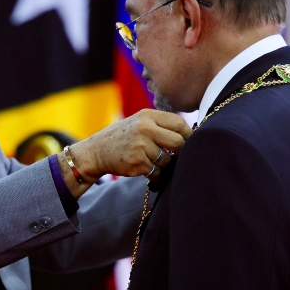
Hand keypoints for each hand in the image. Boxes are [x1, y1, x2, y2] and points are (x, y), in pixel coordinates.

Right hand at [70, 109, 191, 180]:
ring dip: (164, 165)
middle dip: (181, 152)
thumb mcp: (140, 122)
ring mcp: (140, 146)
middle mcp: (144, 129)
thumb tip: (190, 136)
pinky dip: (155, 173)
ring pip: (167, 160)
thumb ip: (161, 125)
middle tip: (177, 156)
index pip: (179, 123)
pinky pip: (157, 172)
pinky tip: (145, 168)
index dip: (189, 134)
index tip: (191, 142)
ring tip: (153, 161)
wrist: (97, 151)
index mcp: (148, 115)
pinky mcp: (137, 163)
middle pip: (177, 142)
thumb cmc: (124, 137)